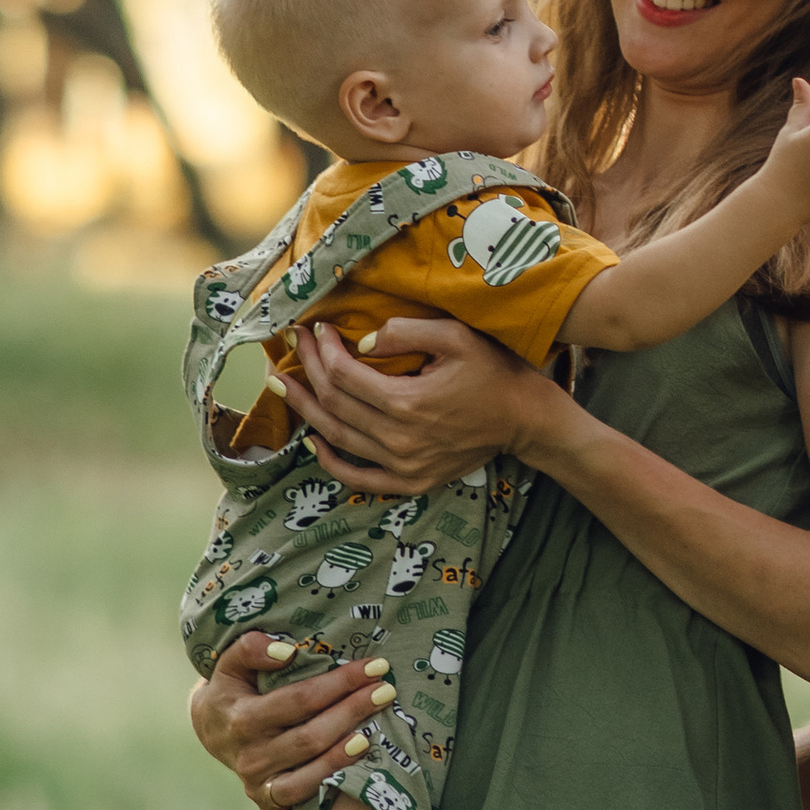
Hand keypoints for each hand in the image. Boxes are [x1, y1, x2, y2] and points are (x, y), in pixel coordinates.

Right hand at [193, 628, 392, 809]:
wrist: (210, 727)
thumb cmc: (233, 687)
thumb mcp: (230, 662)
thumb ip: (250, 648)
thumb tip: (287, 651)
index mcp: (243, 719)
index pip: (300, 700)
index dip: (339, 683)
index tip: (374, 667)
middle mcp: (250, 757)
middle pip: (309, 739)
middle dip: (351, 714)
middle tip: (386, 692)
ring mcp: (258, 785)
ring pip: (302, 782)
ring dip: (336, 765)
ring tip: (369, 741)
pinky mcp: (265, 806)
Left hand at [282, 311, 568, 486]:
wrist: (525, 418)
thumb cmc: (493, 371)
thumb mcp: (456, 337)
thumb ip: (406, 333)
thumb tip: (363, 342)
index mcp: (407, 403)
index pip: (344, 375)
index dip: (323, 349)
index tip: (316, 328)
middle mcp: (399, 440)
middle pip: (334, 404)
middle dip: (308, 370)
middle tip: (293, 347)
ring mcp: (403, 466)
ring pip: (337, 438)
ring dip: (307, 410)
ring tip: (284, 386)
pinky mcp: (410, 481)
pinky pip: (358, 478)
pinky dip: (331, 461)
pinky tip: (314, 440)